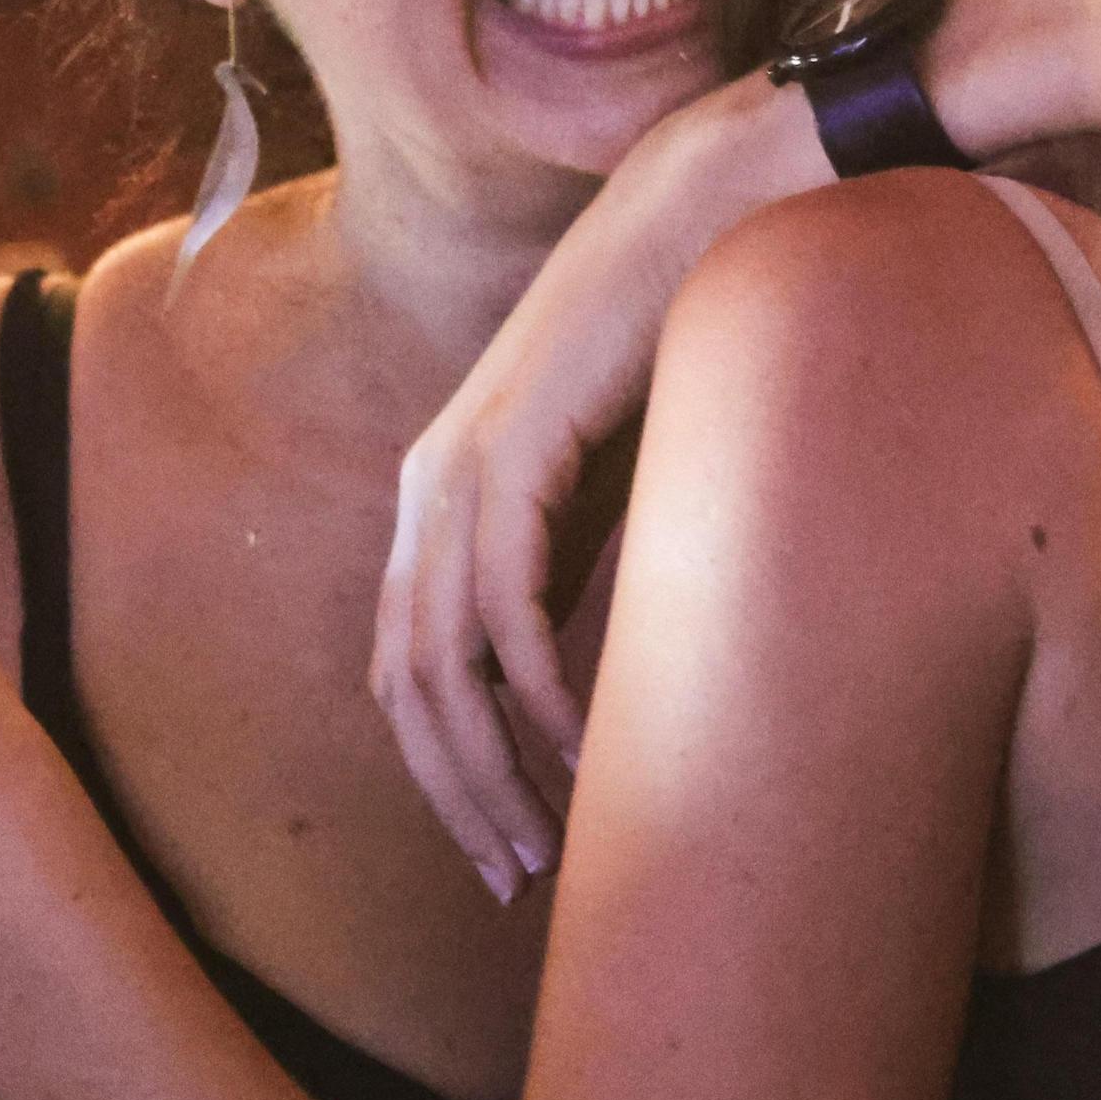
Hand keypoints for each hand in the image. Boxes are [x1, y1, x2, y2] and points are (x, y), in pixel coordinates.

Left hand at [370, 69, 823, 901]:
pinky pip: (504, 608)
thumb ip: (575, 564)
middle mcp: (426, 488)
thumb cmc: (667, 352)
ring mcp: (458, 467)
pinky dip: (534, 693)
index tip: (504, 848)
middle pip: (405, 686)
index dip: (443, 773)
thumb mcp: (605, 487)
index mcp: (436, 498)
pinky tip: (579, 750)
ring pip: (441, 664)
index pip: (407, 669)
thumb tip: (591, 687)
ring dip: (489, 768)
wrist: (695, 220)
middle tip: (514, 880)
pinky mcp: (511, 450)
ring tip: (544, 842)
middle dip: (456, 796)